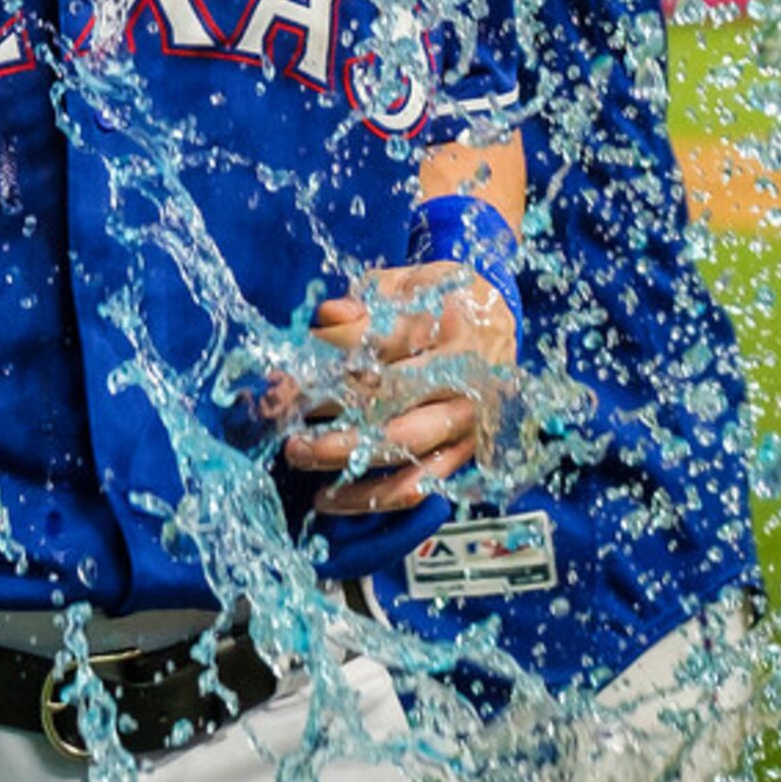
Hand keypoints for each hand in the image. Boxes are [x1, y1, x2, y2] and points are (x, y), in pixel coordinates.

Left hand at [281, 258, 513, 514]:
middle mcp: (463, 376)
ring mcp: (465, 420)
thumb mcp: (410, 283)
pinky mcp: (463, 456)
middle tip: (279, 412)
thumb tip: (327, 316)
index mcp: (449, 325)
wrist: (501, 326)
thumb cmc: (443, 302)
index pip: (381, 339)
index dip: (328, 353)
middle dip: (327, 406)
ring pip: (401, 445)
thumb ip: (368, 301)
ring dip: (343, 453)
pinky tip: (330, 497)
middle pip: (389, 396)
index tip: (284, 370)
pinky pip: (417, 485)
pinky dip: (371, 498)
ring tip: (297, 452)